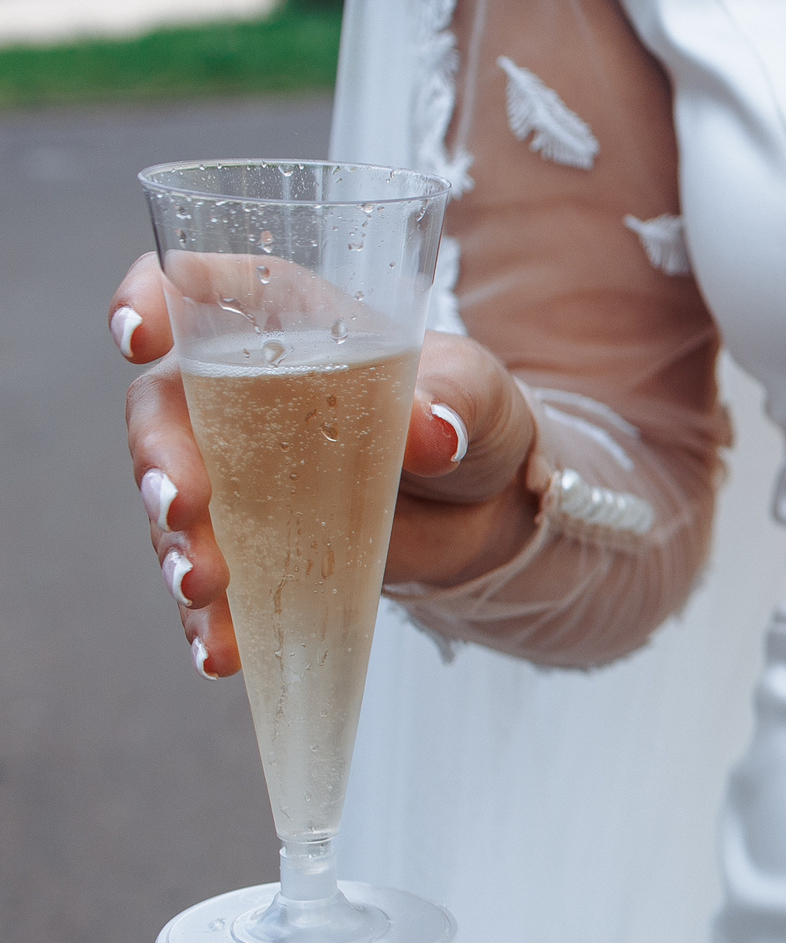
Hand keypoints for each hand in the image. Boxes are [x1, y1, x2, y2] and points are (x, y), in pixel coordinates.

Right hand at [111, 253, 542, 677]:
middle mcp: (236, 391)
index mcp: (282, 320)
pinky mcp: (251, 546)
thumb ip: (457, 398)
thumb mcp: (479, 393)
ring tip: (201, 586)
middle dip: (158, 459)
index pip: (197, 289)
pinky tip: (218, 653)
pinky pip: (211, 585)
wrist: (491, 508)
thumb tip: (431, 431)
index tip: (137, 334)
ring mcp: (234, 474)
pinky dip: (209, 621)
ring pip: (171, 505)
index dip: (150, 300)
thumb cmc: (471, 416)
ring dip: (174, 547)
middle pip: (162, 411)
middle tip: (181, 504)